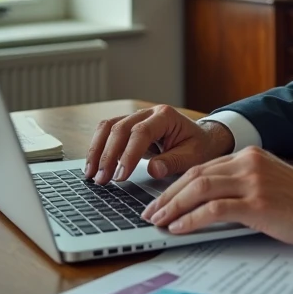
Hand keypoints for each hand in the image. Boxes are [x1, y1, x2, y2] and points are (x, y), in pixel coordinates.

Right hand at [85, 105, 234, 184]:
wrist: (201, 138)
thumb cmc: (198, 146)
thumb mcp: (193, 156)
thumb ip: (174, 162)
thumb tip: (154, 170)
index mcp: (165, 116)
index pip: (141, 133)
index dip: (128, 155)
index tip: (121, 176)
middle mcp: (147, 113)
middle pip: (119, 128)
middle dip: (108, 156)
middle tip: (102, 180)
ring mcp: (136, 117)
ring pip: (108, 128)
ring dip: (97, 151)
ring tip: (91, 175)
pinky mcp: (128, 127)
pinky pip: (107, 133)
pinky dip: (97, 149)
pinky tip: (93, 167)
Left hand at [141, 146, 292, 246]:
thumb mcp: (268, 183)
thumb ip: (241, 185)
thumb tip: (209, 203)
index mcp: (249, 156)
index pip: (202, 168)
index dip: (177, 185)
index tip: (161, 201)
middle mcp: (247, 164)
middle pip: (195, 176)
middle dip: (168, 196)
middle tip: (151, 212)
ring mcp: (252, 182)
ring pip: (200, 188)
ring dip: (173, 206)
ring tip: (158, 221)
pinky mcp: (257, 203)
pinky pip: (214, 208)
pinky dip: (192, 218)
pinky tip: (179, 227)